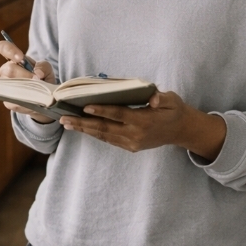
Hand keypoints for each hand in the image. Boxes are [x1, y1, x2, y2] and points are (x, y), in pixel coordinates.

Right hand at [0, 39, 55, 123]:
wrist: (46, 99)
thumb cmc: (43, 79)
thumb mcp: (47, 69)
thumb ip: (43, 66)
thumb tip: (37, 73)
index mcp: (14, 60)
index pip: (4, 48)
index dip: (9, 50)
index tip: (20, 57)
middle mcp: (6, 72)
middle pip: (8, 69)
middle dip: (24, 74)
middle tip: (37, 79)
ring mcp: (4, 87)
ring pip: (10, 85)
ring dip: (25, 87)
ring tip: (36, 90)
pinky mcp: (8, 102)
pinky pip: (13, 100)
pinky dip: (25, 100)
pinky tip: (32, 100)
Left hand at [58, 90, 226, 158]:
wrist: (180, 130)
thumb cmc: (173, 110)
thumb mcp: (172, 100)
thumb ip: (162, 98)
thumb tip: (153, 99)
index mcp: (144, 121)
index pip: (118, 114)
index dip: (102, 111)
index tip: (85, 107)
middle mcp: (135, 134)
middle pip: (105, 128)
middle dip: (84, 123)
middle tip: (65, 119)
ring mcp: (132, 143)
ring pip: (104, 136)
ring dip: (84, 130)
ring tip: (67, 124)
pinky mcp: (130, 147)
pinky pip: (109, 140)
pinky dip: (94, 134)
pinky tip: (82, 128)